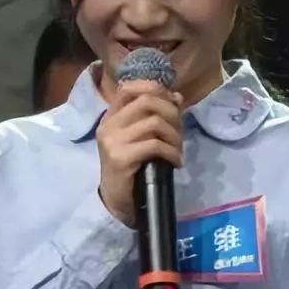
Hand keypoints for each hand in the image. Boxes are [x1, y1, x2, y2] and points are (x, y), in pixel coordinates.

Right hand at [96, 79, 182, 225]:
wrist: (116, 200)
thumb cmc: (131, 168)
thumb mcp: (140, 138)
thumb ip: (155, 116)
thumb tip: (177, 97)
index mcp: (110, 118)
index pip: (128, 88)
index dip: (154, 88)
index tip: (172, 102)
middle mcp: (108, 126)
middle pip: (146, 101)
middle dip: (171, 113)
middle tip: (179, 131)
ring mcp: (112, 141)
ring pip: (154, 123)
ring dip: (174, 136)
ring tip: (178, 149)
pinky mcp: (121, 158)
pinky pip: (155, 145)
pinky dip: (172, 152)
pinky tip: (175, 162)